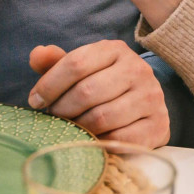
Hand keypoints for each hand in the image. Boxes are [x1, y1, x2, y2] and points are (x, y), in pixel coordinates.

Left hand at [27, 41, 169, 146]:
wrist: (145, 104)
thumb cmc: (104, 85)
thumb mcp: (82, 69)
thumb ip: (56, 63)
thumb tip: (36, 55)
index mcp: (115, 50)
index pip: (75, 63)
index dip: (49, 85)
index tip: (35, 101)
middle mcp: (137, 69)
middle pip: (86, 91)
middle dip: (62, 109)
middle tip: (53, 118)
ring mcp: (151, 97)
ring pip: (102, 117)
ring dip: (78, 127)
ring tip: (70, 129)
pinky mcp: (158, 125)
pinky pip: (119, 139)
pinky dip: (99, 143)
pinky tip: (91, 140)